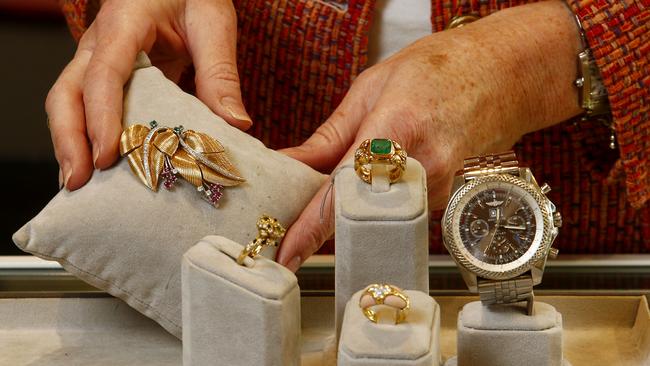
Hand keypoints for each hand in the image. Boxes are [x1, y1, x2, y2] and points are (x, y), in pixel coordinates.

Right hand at [46, 0, 250, 189]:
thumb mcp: (214, 23)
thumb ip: (221, 72)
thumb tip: (236, 125)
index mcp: (124, 25)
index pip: (104, 74)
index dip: (102, 117)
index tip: (107, 156)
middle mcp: (100, 44)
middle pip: (67, 93)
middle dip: (69, 140)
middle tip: (79, 183)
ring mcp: (96, 60)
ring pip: (67, 103)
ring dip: (69, 145)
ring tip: (79, 188)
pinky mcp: (105, 77)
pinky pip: (84, 109)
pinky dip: (84, 140)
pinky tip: (94, 172)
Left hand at [276, 1, 582, 271]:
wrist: (501, 76)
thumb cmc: (437, 73)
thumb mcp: (371, 89)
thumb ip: (329, 136)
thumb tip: (290, 164)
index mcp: (397, 130)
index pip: (345, 191)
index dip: (312, 227)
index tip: (287, 255)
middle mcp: (421, 168)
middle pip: (357, 214)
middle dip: (322, 225)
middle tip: (296, 232)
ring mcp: (437, 190)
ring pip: (375, 216)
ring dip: (349, 209)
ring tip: (343, 185)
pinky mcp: (442, 200)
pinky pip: (395, 210)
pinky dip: (375, 202)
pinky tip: (379, 178)